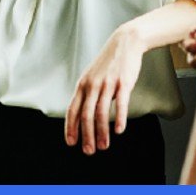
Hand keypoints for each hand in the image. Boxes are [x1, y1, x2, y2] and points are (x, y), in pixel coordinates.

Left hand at [65, 27, 145, 153]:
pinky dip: (119, 118)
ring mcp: (107, 84)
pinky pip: (120, 103)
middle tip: (89, 151)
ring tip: (104, 146)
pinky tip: (119, 131)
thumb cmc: (109, 63)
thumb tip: (85, 115)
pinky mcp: (123, 82)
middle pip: (86, 115)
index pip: (72, 110)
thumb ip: (88, 94)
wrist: (125, 43)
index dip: (70, 128)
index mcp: (83, 85)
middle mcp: (92, 85)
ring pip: (101, 113)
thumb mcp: (92, 76)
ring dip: (102, 132)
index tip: (71, 143)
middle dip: (86, 135)